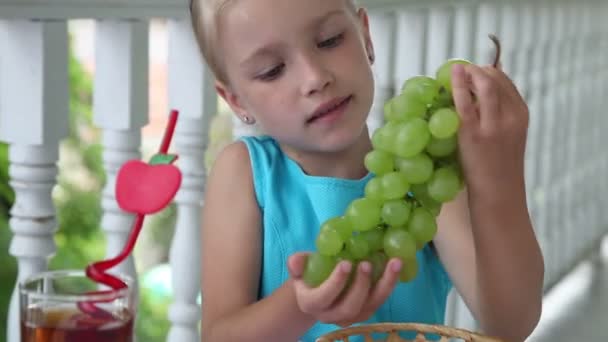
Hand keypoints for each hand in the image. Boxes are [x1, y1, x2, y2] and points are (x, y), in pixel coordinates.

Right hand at [287, 253, 401, 326]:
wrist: (317, 289)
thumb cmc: (309, 274)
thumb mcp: (300, 267)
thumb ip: (297, 263)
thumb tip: (296, 261)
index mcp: (312, 303)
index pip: (323, 297)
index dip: (335, 283)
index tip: (346, 263)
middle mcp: (331, 315)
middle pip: (349, 307)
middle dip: (360, 286)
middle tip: (367, 263)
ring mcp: (350, 317)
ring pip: (369, 307)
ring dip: (384, 285)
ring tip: (393, 263)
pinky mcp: (365, 312)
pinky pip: (379, 302)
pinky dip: (389, 285)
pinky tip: (395, 267)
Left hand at [450, 63, 528, 194]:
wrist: (499, 193)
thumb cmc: (499, 166)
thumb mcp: (509, 135)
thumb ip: (500, 112)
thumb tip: (484, 88)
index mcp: (521, 114)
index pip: (505, 82)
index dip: (487, 71)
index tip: (472, 70)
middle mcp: (511, 116)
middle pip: (495, 79)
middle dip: (477, 70)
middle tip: (461, 69)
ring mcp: (493, 125)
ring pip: (484, 86)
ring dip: (468, 73)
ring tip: (455, 71)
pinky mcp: (474, 135)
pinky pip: (464, 103)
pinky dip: (457, 85)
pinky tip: (449, 77)